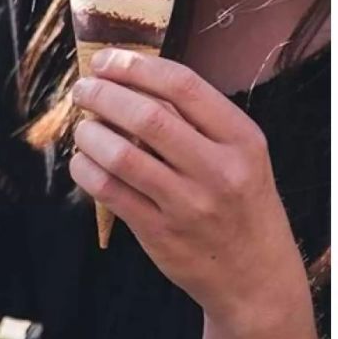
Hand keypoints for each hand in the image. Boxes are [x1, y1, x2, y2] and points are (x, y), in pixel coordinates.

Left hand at [69, 48, 308, 329]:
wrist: (256, 279)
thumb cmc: (239, 203)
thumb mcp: (239, 155)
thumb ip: (195, 120)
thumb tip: (129, 78)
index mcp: (242, 139)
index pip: (183, 86)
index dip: (135, 66)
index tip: (105, 60)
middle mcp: (219, 170)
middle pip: (147, 116)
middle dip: (103, 95)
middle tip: (82, 89)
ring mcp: (188, 205)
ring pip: (120, 154)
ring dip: (89, 133)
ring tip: (82, 126)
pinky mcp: (159, 233)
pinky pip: (108, 190)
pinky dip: (85, 168)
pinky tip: (82, 159)